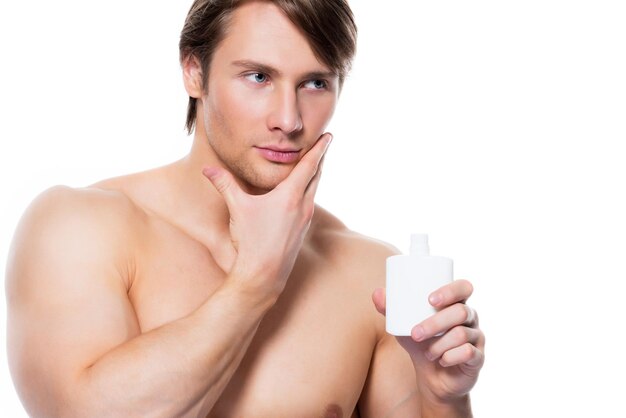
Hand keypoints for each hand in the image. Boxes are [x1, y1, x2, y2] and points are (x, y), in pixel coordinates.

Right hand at [202, 133, 331, 296]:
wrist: (263, 276)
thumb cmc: (251, 241)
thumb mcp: (237, 208)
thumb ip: (224, 184)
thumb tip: (207, 168)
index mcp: (290, 196)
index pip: (309, 165)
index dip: (319, 149)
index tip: (328, 136)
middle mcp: (303, 206)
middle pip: (316, 176)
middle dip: (320, 159)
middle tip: (324, 145)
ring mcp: (304, 221)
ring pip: (313, 191)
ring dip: (315, 177)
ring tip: (315, 167)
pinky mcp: (301, 232)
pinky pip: (309, 205)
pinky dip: (309, 193)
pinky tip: (302, 197)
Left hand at [372, 280, 484, 403]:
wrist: (432, 378)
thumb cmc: (420, 343)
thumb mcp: (403, 326)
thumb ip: (390, 310)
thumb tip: (376, 293)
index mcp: (456, 303)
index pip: (463, 287)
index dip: (451, 290)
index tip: (429, 299)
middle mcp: (470, 317)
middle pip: (461, 311)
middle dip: (435, 322)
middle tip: (415, 333)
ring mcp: (476, 337)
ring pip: (461, 334)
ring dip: (439, 344)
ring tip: (428, 352)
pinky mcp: (478, 357)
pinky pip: (468, 353)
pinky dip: (450, 357)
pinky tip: (442, 360)